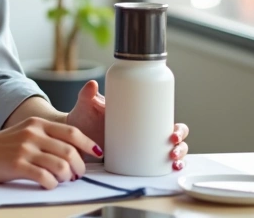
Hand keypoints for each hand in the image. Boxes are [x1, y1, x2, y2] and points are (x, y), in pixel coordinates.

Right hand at [0, 117, 101, 189]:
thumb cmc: (5, 145)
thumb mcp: (27, 131)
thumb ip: (47, 136)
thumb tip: (74, 151)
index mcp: (38, 123)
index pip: (71, 132)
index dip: (88, 143)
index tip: (97, 152)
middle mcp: (33, 134)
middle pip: (70, 151)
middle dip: (79, 166)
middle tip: (77, 174)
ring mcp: (25, 149)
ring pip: (60, 165)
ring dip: (67, 176)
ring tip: (63, 179)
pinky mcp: (17, 165)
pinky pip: (45, 177)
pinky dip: (52, 184)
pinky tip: (49, 184)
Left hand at [65, 81, 190, 170]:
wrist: (73, 135)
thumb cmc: (84, 117)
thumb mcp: (88, 105)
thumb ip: (88, 95)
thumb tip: (92, 84)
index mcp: (141, 117)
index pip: (167, 121)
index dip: (178, 128)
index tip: (172, 133)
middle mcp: (145, 132)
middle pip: (174, 138)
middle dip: (180, 144)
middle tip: (171, 146)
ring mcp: (141, 147)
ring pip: (170, 152)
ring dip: (179, 157)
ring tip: (172, 160)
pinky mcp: (135, 161)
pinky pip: (158, 166)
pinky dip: (169, 168)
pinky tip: (172, 170)